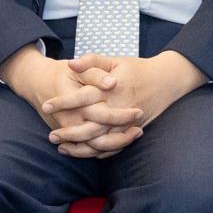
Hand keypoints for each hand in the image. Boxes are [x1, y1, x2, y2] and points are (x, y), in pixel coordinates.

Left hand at [44, 50, 205, 156]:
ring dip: (79, 147)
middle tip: (51, 135)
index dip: (63, 102)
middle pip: (90, 127)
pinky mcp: (131, 131)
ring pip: (100, 142)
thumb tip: (70, 64)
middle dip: (69, 132)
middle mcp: (119, 108)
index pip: (83, 97)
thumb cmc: (137, 68)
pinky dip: (95, 152)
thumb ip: (92, 61)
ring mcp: (127, 123)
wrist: (166, 81)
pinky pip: (112, 148)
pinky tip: (80, 151)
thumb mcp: (114, 60)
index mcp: (113, 89)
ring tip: (61, 146)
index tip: (46, 106)